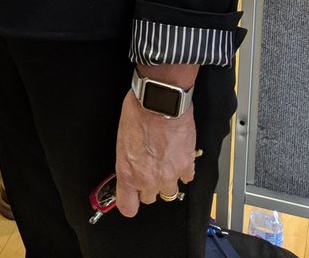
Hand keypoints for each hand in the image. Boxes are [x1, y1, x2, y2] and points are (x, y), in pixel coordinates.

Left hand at [114, 89, 197, 216]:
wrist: (159, 101)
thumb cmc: (137, 113)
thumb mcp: (122, 139)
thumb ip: (128, 162)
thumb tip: (130, 168)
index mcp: (128, 172)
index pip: (127, 207)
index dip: (129, 202)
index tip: (131, 197)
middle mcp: (149, 179)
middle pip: (149, 199)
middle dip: (148, 186)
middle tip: (149, 168)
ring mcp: (169, 175)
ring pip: (170, 192)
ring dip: (167, 180)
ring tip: (164, 161)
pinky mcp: (186, 165)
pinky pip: (187, 178)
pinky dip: (183, 170)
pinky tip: (178, 157)